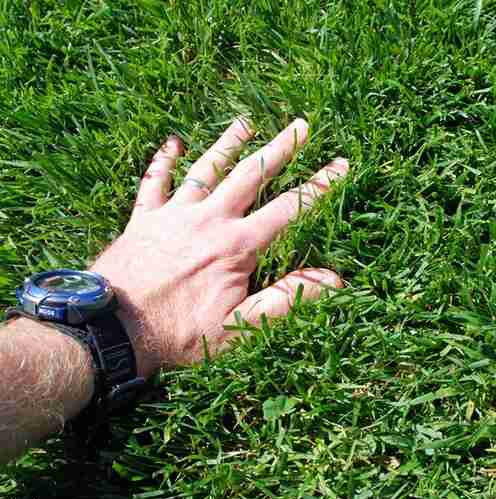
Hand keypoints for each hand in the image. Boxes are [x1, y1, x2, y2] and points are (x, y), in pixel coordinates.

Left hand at [91, 117, 347, 377]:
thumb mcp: (242, 326)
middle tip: (300, 124)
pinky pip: (154, 183)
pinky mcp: (142, 220)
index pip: (288, 209)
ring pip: (205, 169)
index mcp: (236, 246)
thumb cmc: (180, 334)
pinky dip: (162, 162)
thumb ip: (287, 298)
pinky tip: (171, 144)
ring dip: (227, 144)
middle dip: (279, 149)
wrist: (112, 330)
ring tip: (245, 122)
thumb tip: (334, 280)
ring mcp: (173, 215)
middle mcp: (208, 220)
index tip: (340, 163)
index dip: (319, 186)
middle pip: (250, 175)